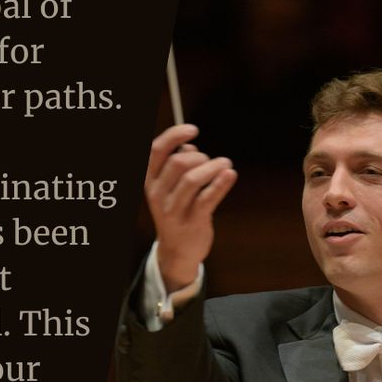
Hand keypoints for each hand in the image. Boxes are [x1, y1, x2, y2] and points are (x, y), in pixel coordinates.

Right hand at [144, 124, 237, 291]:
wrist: (177, 252)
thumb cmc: (177, 212)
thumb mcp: (169, 188)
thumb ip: (176, 166)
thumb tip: (189, 147)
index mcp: (150, 182)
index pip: (156, 151)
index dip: (174, 135)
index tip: (193, 130)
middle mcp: (158, 195)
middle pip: (178, 162)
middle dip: (200, 156)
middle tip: (212, 162)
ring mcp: (174, 210)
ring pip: (192, 179)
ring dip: (213, 166)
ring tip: (225, 165)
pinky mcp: (193, 221)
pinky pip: (207, 198)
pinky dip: (221, 183)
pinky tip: (230, 174)